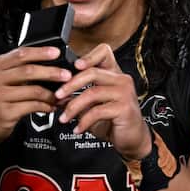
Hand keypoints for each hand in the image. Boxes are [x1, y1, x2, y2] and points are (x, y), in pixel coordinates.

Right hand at [0, 46, 72, 148]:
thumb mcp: (3, 80)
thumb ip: (21, 70)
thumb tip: (52, 64)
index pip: (20, 54)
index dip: (41, 52)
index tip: (57, 52)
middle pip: (28, 71)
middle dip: (52, 72)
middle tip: (67, 75)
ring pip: (33, 90)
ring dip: (52, 94)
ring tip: (62, 96)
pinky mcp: (5, 112)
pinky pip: (33, 106)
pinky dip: (46, 106)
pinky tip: (52, 106)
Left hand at [54, 43, 150, 160]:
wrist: (131, 137)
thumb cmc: (113, 119)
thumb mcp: (94, 104)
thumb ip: (81, 95)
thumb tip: (59, 94)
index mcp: (114, 74)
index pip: (104, 53)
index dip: (89, 56)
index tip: (75, 66)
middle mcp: (121, 80)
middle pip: (92, 72)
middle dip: (70, 85)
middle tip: (58, 96)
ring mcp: (125, 93)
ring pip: (92, 93)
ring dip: (73, 107)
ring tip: (65, 118)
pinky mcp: (125, 108)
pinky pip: (97, 111)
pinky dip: (84, 122)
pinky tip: (78, 128)